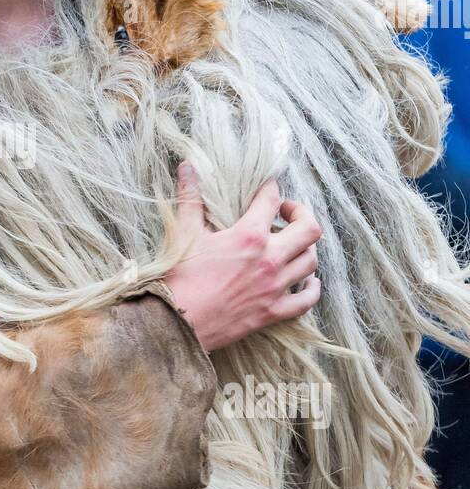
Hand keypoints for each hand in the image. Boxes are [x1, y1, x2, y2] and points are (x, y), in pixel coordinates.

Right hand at [164, 163, 321, 351]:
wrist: (177, 321)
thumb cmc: (180, 277)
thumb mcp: (184, 233)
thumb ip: (190, 197)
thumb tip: (188, 166)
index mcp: (249, 235)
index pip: (272, 200)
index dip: (271, 188)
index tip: (267, 187)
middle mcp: (269, 259)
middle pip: (310, 229)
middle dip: (302, 214)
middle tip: (287, 213)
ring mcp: (275, 287)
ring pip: (311, 261)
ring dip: (306, 248)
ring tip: (293, 244)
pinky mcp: (273, 312)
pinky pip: (306, 300)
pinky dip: (311, 288)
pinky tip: (307, 281)